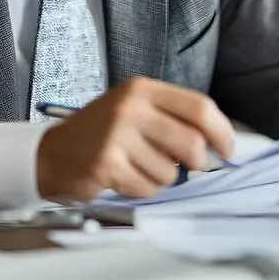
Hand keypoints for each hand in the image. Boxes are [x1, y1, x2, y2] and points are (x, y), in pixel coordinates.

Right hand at [36, 76, 234, 203]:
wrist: (51, 153)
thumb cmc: (100, 134)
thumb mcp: (135, 111)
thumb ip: (174, 120)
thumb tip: (219, 145)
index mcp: (142, 89)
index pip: (200, 108)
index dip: (222, 132)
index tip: (227, 149)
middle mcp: (131, 107)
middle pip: (192, 143)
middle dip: (196, 164)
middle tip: (186, 168)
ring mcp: (117, 135)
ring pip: (171, 173)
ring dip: (160, 178)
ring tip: (136, 168)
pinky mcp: (107, 164)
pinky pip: (147, 188)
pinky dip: (141, 190)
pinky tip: (122, 178)